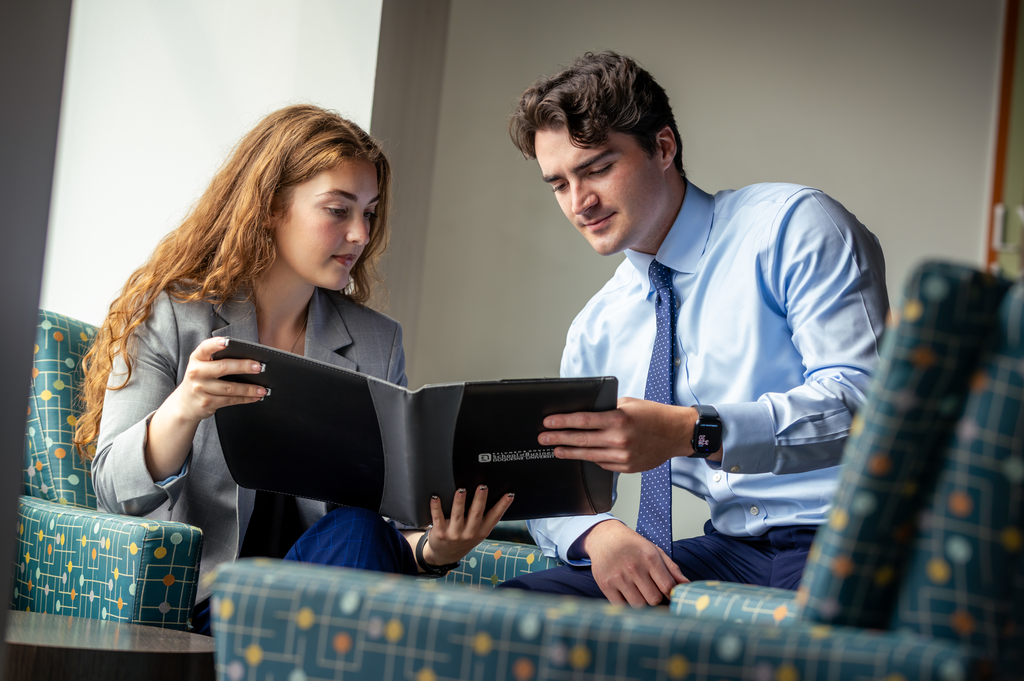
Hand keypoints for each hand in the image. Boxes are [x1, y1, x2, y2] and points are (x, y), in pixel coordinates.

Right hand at [167, 337, 267, 423]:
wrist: (185, 403)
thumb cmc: (201, 379)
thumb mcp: (202, 365)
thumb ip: (217, 358)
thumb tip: (247, 358)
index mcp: (197, 358)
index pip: (205, 348)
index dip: (215, 344)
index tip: (227, 341)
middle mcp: (196, 372)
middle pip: (222, 367)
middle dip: (243, 366)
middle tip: (259, 367)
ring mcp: (201, 389)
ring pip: (230, 388)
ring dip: (249, 389)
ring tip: (263, 388)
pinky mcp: (207, 403)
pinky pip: (230, 400)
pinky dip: (245, 399)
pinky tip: (255, 397)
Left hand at [421, 486, 513, 565]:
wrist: (444, 555)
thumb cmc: (463, 538)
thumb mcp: (477, 533)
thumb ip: (483, 518)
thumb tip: (488, 493)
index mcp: (481, 531)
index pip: (494, 517)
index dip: (503, 506)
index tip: (509, 494)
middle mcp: (469, 533)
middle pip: (476, 514)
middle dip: (480, 499)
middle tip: (483, 486)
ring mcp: (454, 534)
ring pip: (457, 515)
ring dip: (459, 502)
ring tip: (461, 490)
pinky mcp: (439, 533)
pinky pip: (438, 518)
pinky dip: (436, 507)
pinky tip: (435, 497)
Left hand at [539, 397, 714, 472]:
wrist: (676, 433)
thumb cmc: (652, 415)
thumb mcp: (628, 404)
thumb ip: (606, 410)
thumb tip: (583, 414)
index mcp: (617, 419)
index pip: (582, 420)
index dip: (562, 422)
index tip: (547, 423)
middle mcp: (618, 439)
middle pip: (580, 440)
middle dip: (558, 439)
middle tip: (543, 439)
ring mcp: (622, 456)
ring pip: (589, 455)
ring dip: (570, 452)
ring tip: (556, 449)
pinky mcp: (626, 467)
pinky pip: (602, 463)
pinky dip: (590, 458)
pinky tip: (580, 455)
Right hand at [584, 520, 687, 606]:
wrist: (604, 536)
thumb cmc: (631, 545)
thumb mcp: (654, 550)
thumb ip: (671, 569)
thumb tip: (687, 585)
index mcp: (649, 558)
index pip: (667, 587)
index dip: (671, 594)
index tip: (668, 595)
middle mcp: (634, 568)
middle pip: (654, 599)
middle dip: (656, 598)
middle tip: (651, 591)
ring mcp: (618, 578)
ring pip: (639, 606)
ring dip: (642, 602)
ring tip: (639, 592)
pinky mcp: (605, 585)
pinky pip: (621, 606)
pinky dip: (626, 605)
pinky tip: (627, 595)